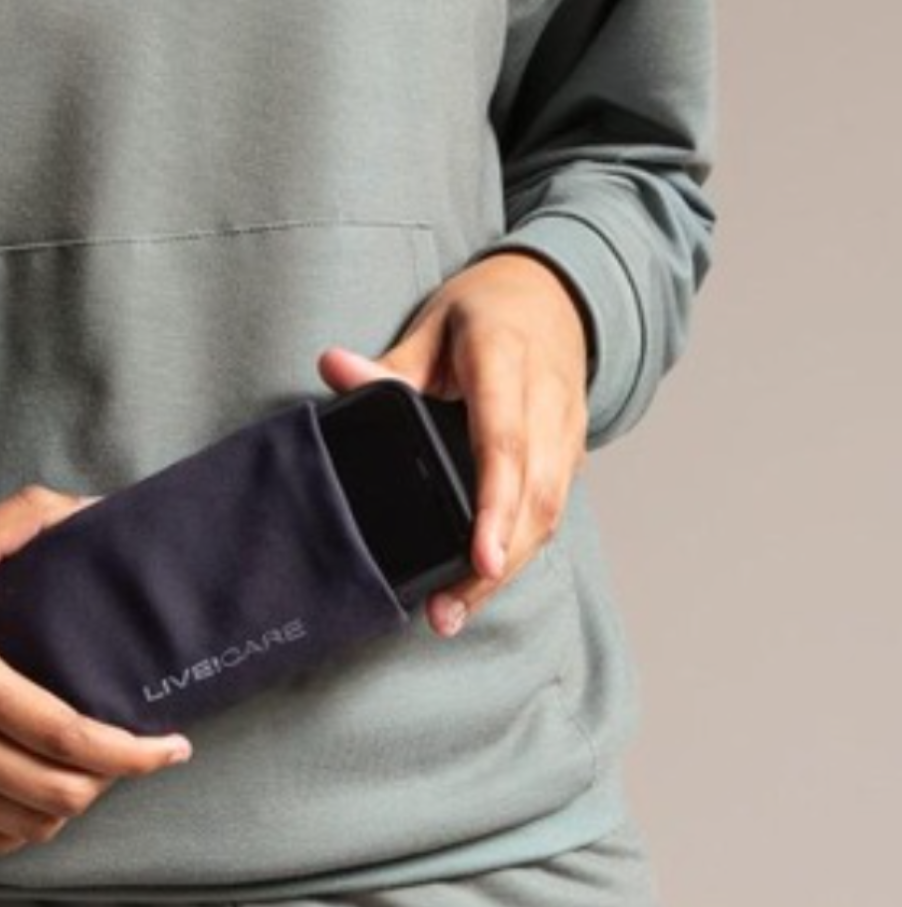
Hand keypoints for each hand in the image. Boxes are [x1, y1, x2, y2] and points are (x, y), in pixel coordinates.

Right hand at [0, 483, 192, 854]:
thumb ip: (19, 523)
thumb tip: (92, 507)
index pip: (62, 732)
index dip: (129, 750)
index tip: (173, 746)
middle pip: (54, 791)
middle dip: (114, 780)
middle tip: (140, 754)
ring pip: (25, 824)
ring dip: (74, 805)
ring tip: (96, 771)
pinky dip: (28, 827)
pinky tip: (46, 798)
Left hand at [316, 251, 591, 638]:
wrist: (557, 296)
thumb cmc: (489, 311)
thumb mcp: (434, 324)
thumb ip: (390, 362)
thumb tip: (332, 367)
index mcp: (508, 361)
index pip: (505, 443)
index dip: (495, 504)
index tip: (481, 559)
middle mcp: (548, 401)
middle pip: (534, 495)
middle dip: (497, 560)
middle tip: (448, 610)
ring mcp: (568, 431)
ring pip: (549, 512)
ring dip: (508, 568)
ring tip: (455, 610)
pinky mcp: (573, 454)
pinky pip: (552, 509)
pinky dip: (520, 550)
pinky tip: (481, 584)